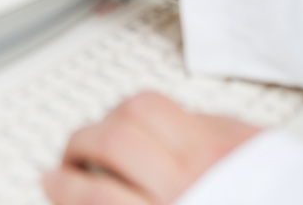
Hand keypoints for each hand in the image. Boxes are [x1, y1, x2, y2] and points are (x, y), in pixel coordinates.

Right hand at [43, 92, 260, 203]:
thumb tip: (99, 198)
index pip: (98, 195)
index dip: (64, 188)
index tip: (52, 183)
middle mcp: (196, 181)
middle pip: (114, 139)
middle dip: (80, 145)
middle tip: (70, 158)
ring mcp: (224, 151)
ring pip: (145, 107)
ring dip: (115, 118)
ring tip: (106, 133)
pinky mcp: (250, 137)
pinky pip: (191, 109)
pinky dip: (166, 118)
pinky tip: (158, 131)